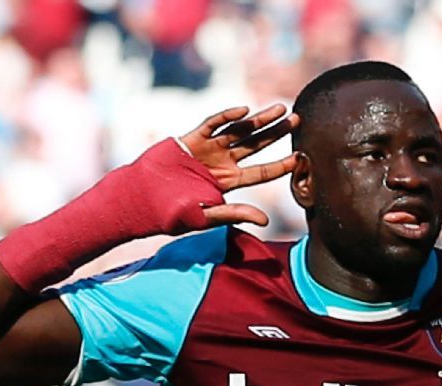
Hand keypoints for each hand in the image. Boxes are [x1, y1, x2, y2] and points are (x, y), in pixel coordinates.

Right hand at [179, 104, 299, 226]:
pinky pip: (211, 124)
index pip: (261, 172)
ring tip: (280, 109)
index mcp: (228, 182)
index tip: (301, 157)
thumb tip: (266, 221)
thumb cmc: (171, 214)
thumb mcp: (206, 217)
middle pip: (256, 145)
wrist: (141, 200)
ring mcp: (207, 149)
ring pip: (239, 130)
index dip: (281, 165)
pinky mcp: (191, 138)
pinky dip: (226, 116)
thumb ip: (235, 214)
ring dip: (259, 119)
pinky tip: (244, 111)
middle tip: (297, 119)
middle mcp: (222, 163)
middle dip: (276, 132)